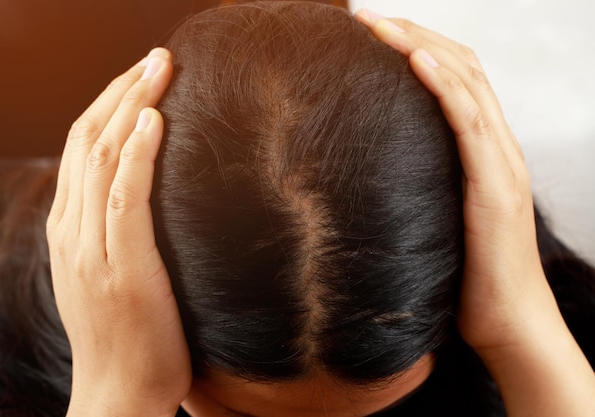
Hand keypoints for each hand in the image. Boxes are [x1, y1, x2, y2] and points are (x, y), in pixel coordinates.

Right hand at [46, 48, 190, 416]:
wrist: (118, 394)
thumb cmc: (126, 335)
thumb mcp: (108, 274)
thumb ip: (114, 233)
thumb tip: (143, 196)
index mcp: (69, 228)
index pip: (82, 149)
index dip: (109, 105)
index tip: (141, 77)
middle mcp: (71, 230)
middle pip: (88, 141)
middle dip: (121, 91)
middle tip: (156, 57)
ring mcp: (91, 249)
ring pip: (101, 158)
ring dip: (130, 105)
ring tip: (160, 68)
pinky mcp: (120, 268)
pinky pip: (124, 198)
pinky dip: (136, 154)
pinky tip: (153, 120)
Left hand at [354, 12, 559, 353]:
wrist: (508, 323)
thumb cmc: (468, 276)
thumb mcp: (439, 217)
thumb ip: (423, 186)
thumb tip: (375, 172)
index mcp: (483, 151)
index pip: (454, 78)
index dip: (415, 46)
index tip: (368, 32)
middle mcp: (497, 147)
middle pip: (459, 67)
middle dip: (410, 33)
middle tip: (362, 16)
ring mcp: (500, 164)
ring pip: (466, 84)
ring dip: (420, 45)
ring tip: (377, 23)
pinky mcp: (495, 188)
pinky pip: (470, 125)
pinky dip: (444, 86)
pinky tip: (415, 60)